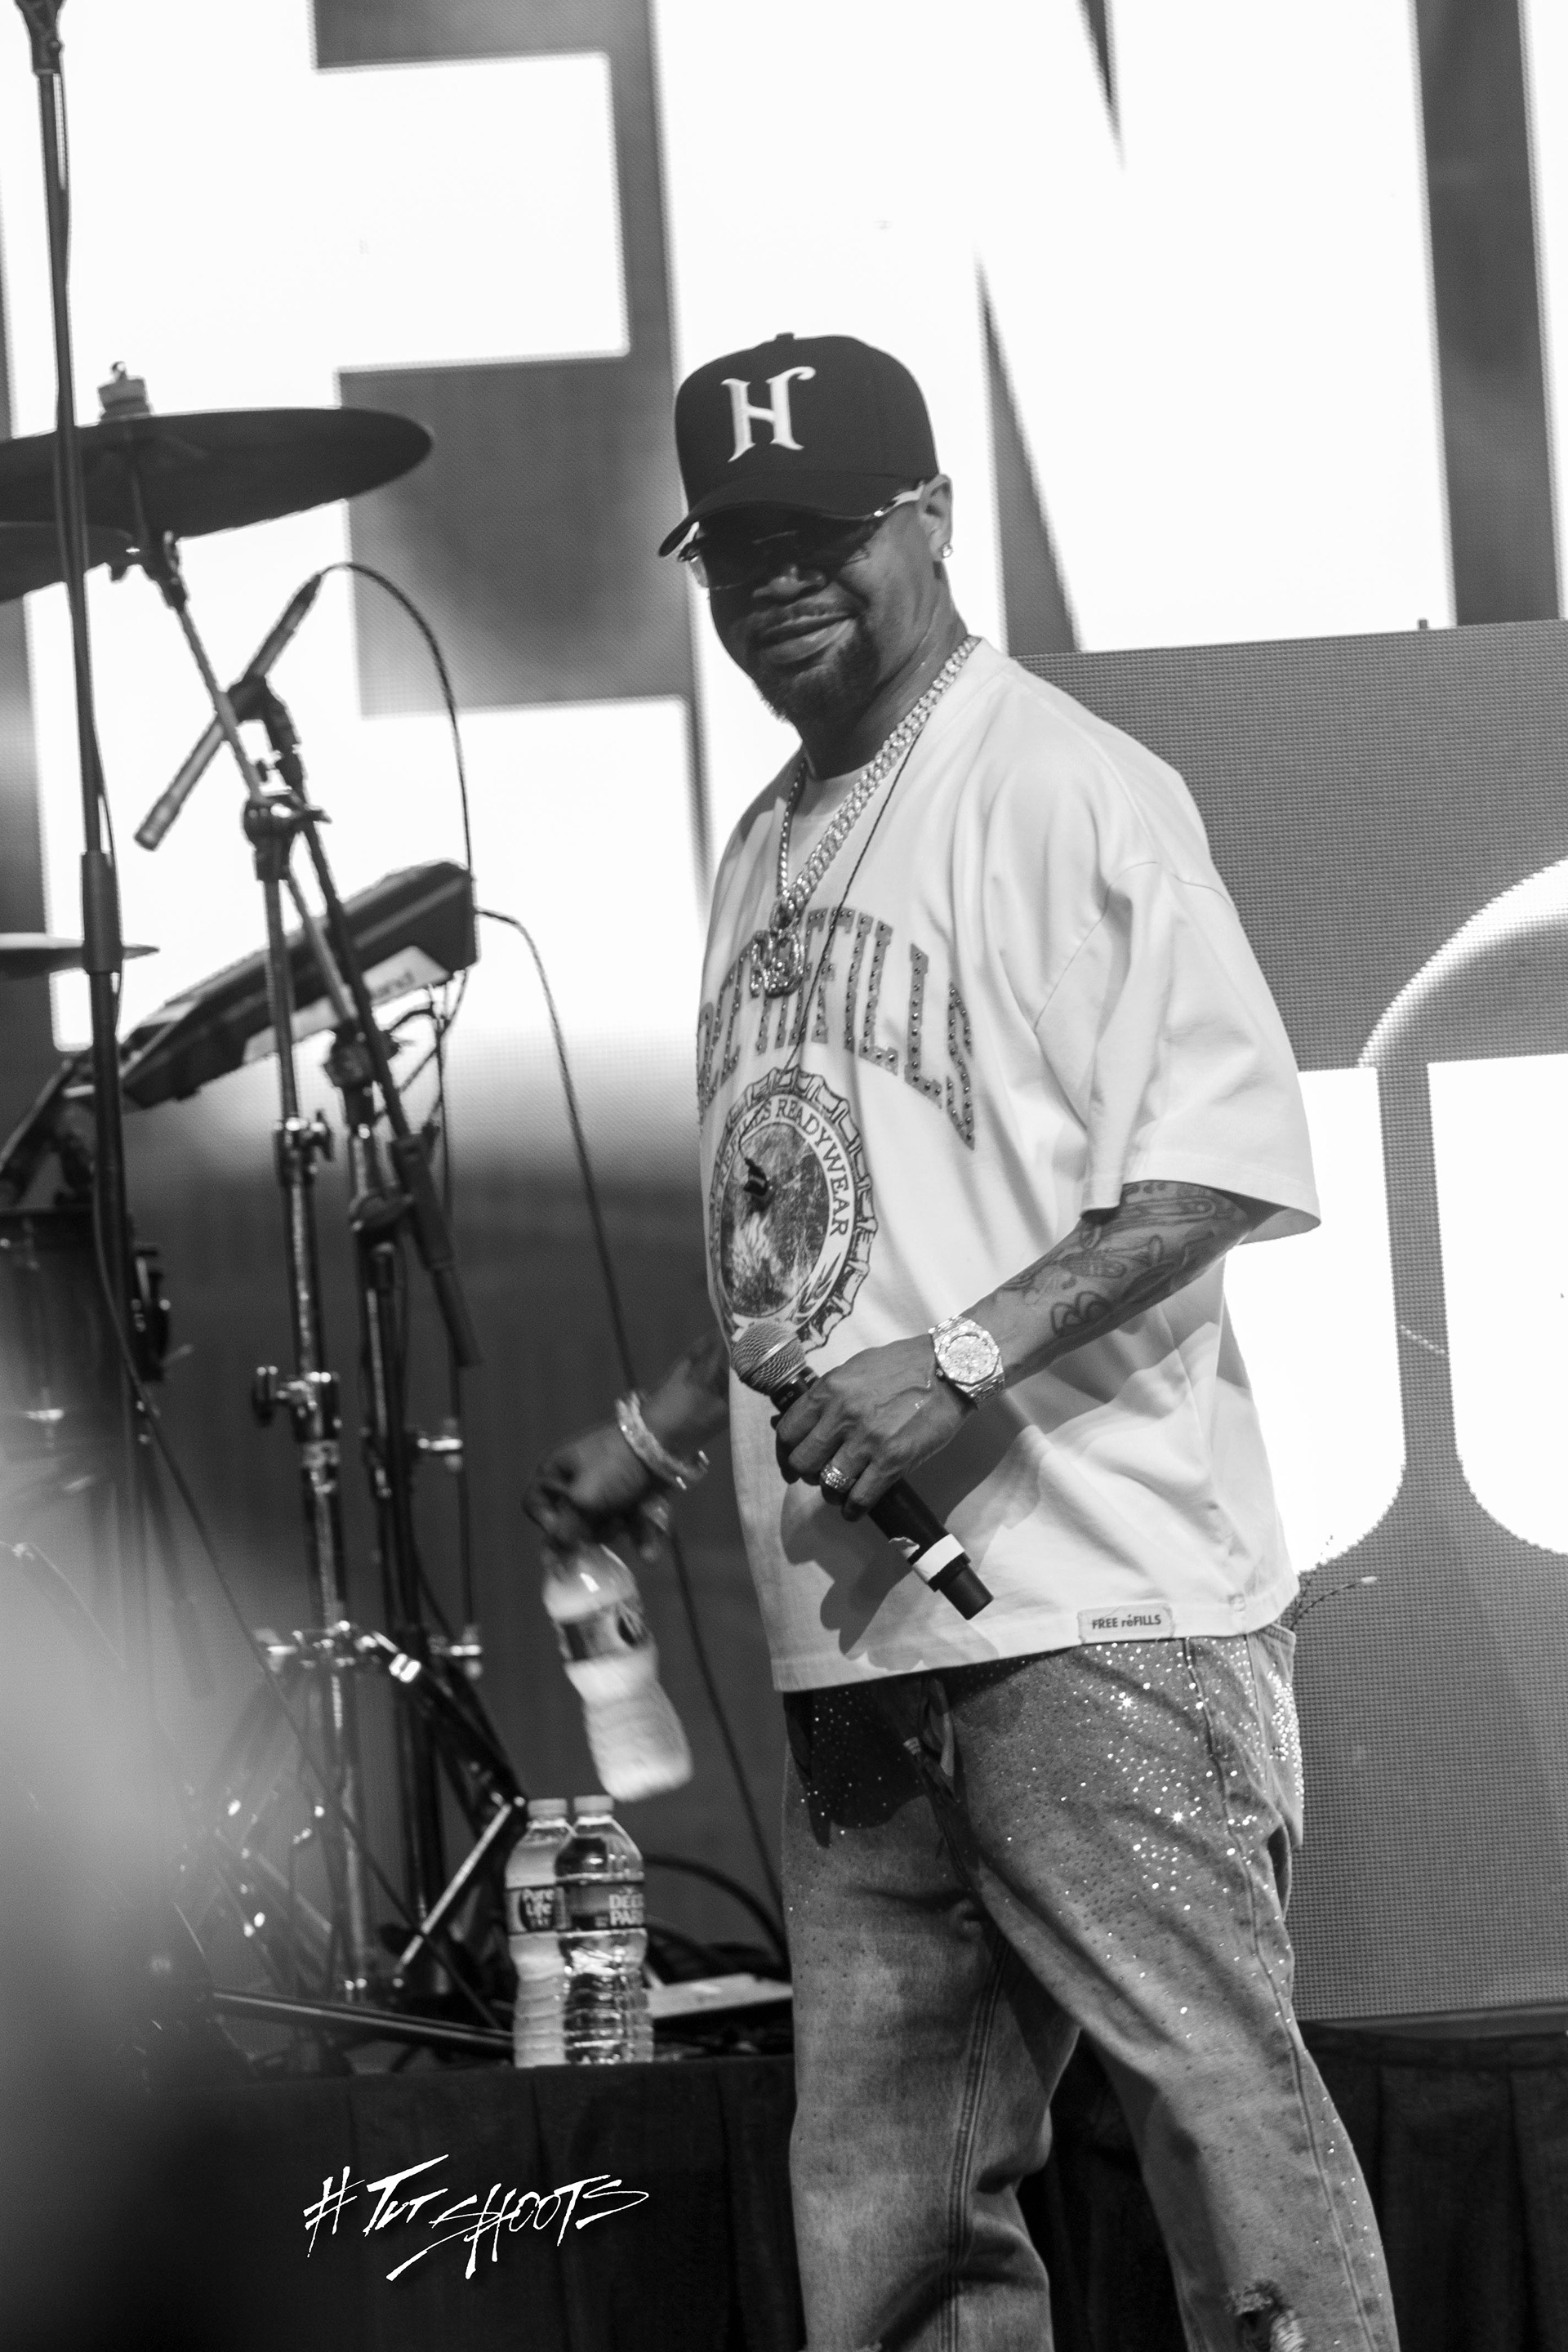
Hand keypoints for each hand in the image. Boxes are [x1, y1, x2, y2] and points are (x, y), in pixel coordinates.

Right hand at [524, 1422, 670, 1562]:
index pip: (534, 1505)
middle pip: (572, 1522)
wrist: (664, 1441)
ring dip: (615, 1530)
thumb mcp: (584, 1498)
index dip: (546, 1524)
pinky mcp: (632, 1495)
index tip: (563, 1537)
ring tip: (627, 1522)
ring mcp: (606, 1488)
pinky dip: (640, 1536)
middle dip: (589, 1531)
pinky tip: (650, 1554)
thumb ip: (567, 1530)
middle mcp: (577, 1480)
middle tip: (600, 1532)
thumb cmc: (614, 1465)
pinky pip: (630, 1522)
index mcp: (556, 1472)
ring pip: (602, 1525)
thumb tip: (555, 1558)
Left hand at [773, 1334, 969, 1516]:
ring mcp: (866, 1440)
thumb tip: (812, 1418)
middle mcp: (841, 1416)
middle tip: (817, 1477)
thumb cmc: (904, 1364)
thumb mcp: (856, 1369)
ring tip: (840, 1493)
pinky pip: (860, 1497)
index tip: (790, 1464)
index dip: (785, 1455)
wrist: (948, 1368)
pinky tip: (854, 1510)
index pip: (787, 1432)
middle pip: (803, 1462)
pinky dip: (853, 1510)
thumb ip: (831, 1394)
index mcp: (828, 1391)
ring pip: (829, 1484)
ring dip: (831, 1493)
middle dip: (807, 1475)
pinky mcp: (892, 1460)